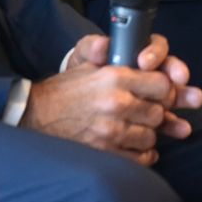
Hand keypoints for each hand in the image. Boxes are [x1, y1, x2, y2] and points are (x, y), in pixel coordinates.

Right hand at [23, 34, 201, 165]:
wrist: (36, 117)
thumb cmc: (65, 90)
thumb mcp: (84, 62)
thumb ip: (104, 50)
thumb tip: (108, 43)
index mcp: (115, 77)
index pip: (162, 84)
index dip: (165, 90)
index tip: (159, 93)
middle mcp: (116, 103)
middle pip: (159, 112)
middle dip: (156, 113)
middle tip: (145, 112)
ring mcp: (111, 130)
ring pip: (151, 136)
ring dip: (147, 134)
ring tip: (135, 128)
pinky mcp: (106, 153)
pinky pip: (141, 158)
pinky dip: (141, 154)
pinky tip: (133, 146)